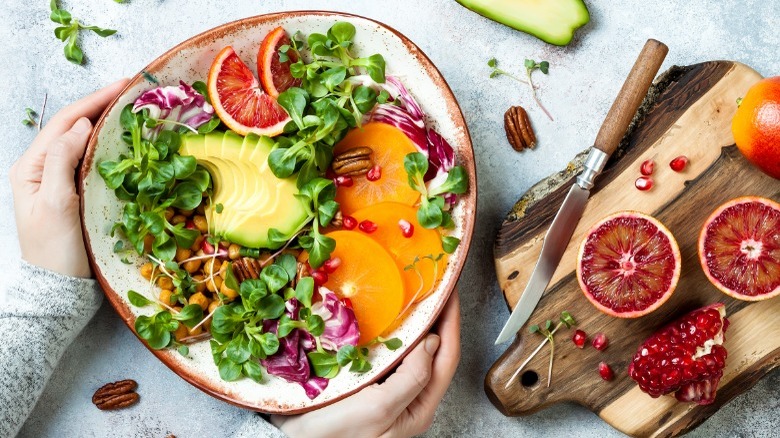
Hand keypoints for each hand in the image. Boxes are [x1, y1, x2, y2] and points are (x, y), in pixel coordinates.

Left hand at [10, 79, 128, 277]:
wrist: (59, 289)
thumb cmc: (54, 252)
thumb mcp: (55, 205)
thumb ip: (62, 162)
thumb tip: (81, 126)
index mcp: (31, 167)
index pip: (65, 123)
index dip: (94, 101)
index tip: (123, 85)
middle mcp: (43, 168)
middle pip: (75, 127)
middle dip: (103, 105)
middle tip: (134, 92)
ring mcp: (61, 180)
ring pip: (85, 142)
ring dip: (109, 123)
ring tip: (135, 109)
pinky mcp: (78, 193)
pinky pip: (94, 160)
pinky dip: (112, 146)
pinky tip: (128, 142)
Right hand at [272, 290, 460, 437]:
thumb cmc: (335, 436)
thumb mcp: (378, 409)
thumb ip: (412, 377)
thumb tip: (433, 341)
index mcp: (419, 407)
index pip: (446, 356)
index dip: (450, 321)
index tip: (449, 291)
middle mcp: (408, 399)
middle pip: (432, 352)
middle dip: (435, 318)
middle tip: (432, 286)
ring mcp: (387, 392)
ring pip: (410, 351)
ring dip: (413, 323)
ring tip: (412, 294)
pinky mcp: (366, 384)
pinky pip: (386, 353)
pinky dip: (389, 332)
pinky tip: (382, 316)